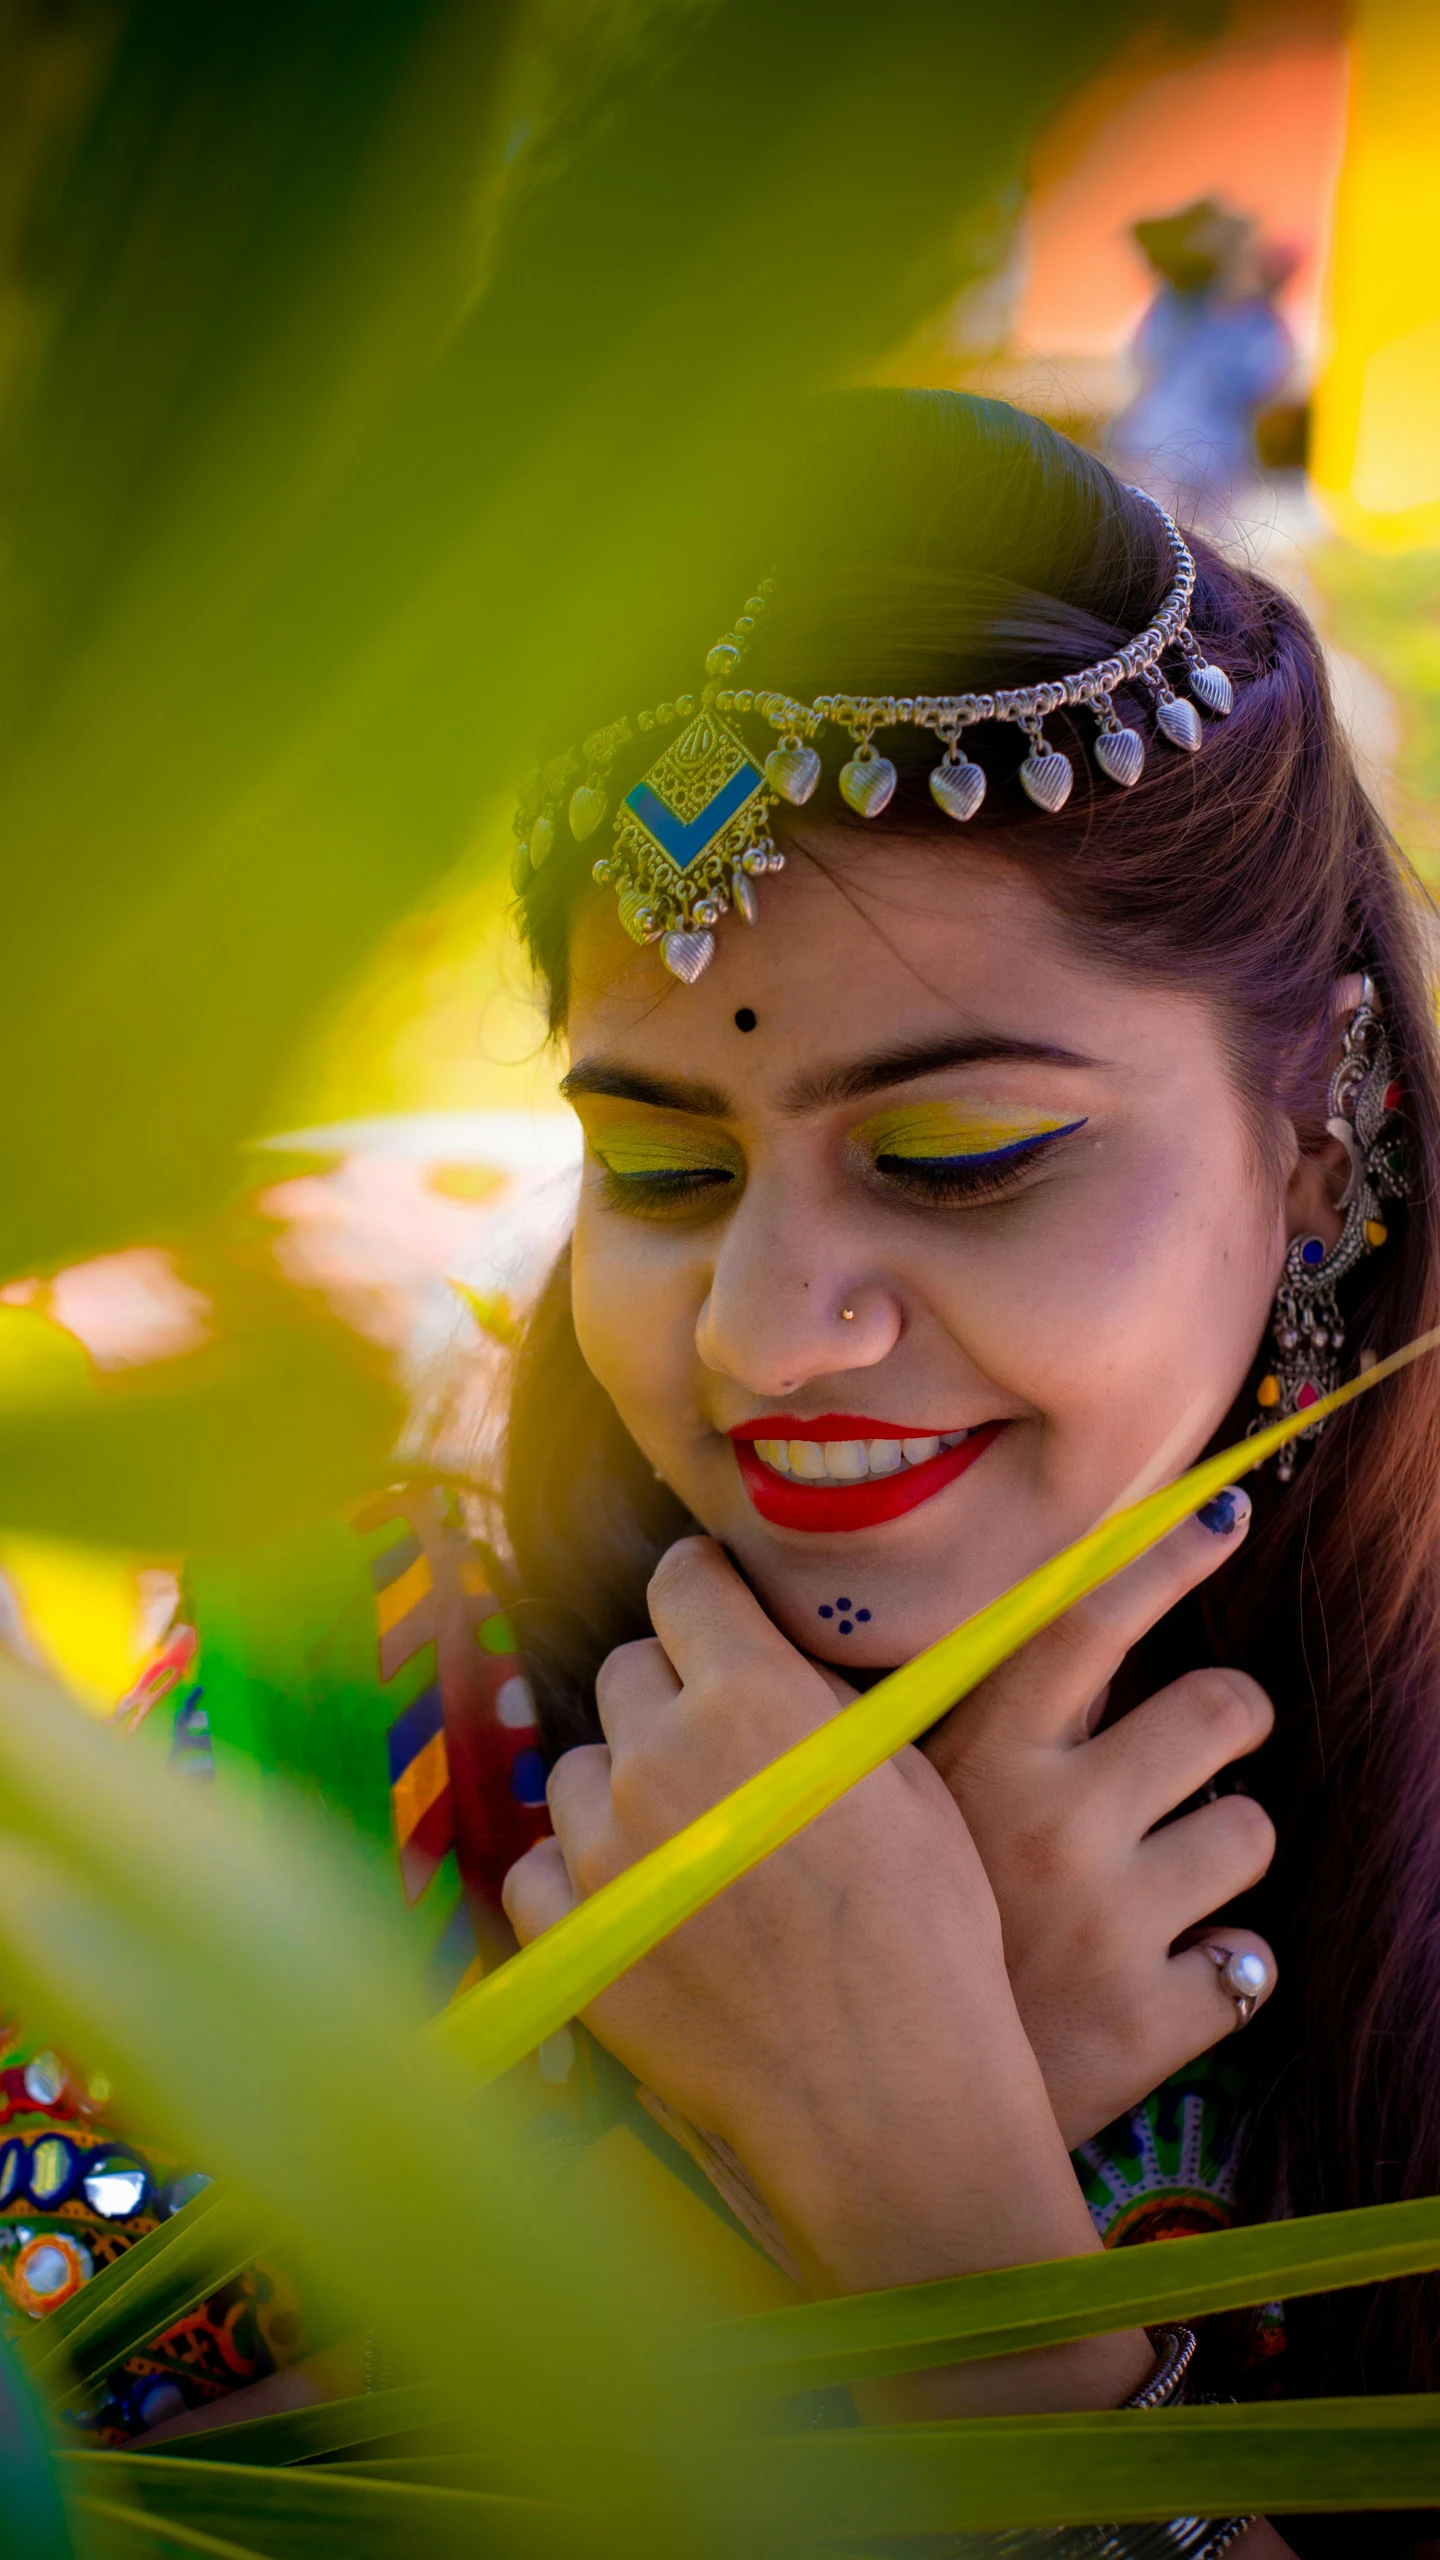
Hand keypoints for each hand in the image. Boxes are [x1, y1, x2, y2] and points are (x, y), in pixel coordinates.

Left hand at [503, 1537, 1138, 2369]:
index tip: (713, 1617)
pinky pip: (537, 1864)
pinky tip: (641, 1904)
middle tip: (722, 1755)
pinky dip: (578, 1875)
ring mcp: (602, 1846)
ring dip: (622, 1788)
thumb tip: (763, 1656)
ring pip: (578, 1766)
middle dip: (668, 1696)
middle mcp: (658, 1754)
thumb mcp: (903, 1779)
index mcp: (752, 1696)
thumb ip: (812, 1702)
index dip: (702, 1596)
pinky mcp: (569, 1933)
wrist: (885, 2094)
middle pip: (627, 1671)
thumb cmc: (926, 1934)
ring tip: (690, 1847)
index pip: (680, 1582)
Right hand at [924, 1486, 1277, 2148]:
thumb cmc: (858, 1948)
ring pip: (1249, 1829)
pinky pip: (1249, 1963)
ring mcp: (1114, 1923)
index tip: (1222, 1515)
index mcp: (978, 1758)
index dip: (1165, 1555)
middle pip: (1219, 1709)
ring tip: (1161, 1879)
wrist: (862, 2127)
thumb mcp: (866, 1815)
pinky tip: (1157, 1977)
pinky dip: (1215, 1970)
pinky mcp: (1156, 2021)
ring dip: (1219, 1847)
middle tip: (1201, 1742)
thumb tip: (940, 1628)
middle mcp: (1056, 1823)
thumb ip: (908, 1724)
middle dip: (1229, 1715)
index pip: (1088, 1616)